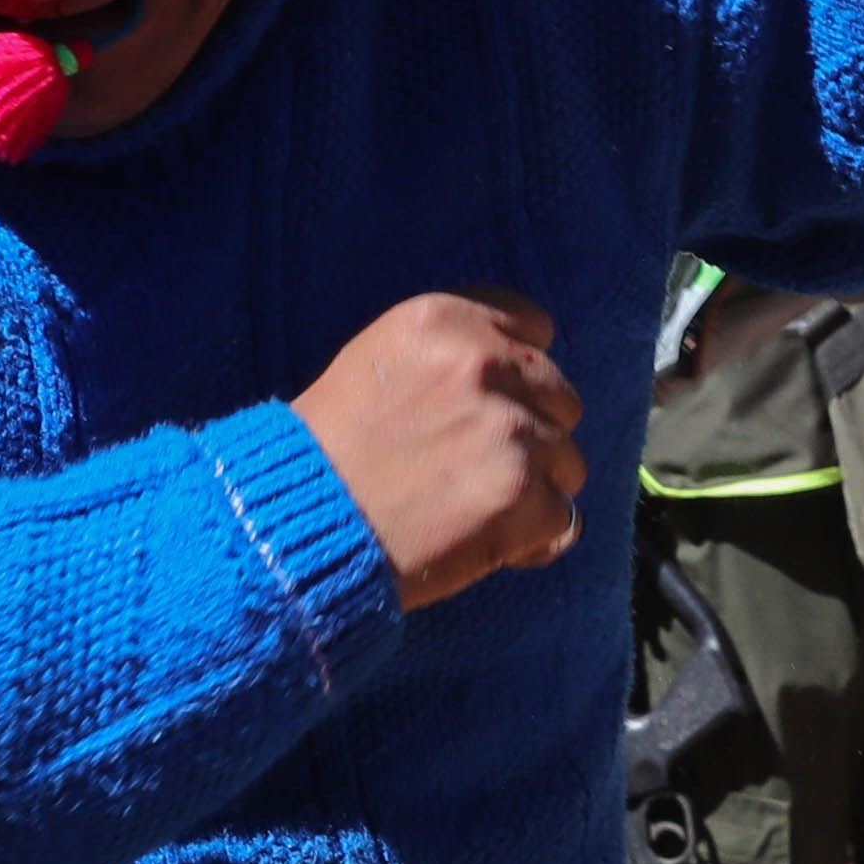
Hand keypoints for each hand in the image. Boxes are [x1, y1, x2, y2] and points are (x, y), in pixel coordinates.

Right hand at [294, 291, 587, 610]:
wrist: (294, 527)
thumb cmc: (327, 450)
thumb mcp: (379, 361)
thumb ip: (453, 354)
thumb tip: (525, 368)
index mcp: (445, 321)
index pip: (536, 329)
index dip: (520, 372)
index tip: (494, 403)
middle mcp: (483, 366)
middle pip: (561, 396)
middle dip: (533, 431)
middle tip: (475, 465)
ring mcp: (510, 432)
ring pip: (568, 461)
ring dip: (534, 489)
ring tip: (471, 507)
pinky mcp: (522, 498)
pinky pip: (563, 520)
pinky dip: (532, 540)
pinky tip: (486, 543)